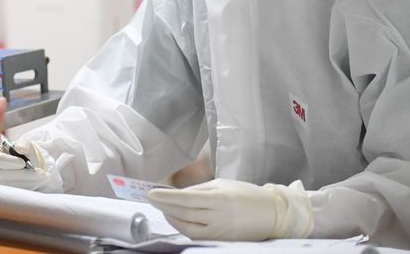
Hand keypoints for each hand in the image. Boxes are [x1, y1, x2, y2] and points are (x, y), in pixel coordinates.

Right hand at [0, 139, 61, 191]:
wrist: (23, 164)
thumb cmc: (22, 154)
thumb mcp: (24, 145)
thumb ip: (23, 145)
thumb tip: (20, 147)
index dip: (7, 161)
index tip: (22, 163)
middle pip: (0, 175)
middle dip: (22, 175)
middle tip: (40, 172)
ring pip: (7, 185)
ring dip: (28, 182)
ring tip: (44, 176)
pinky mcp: (0, 193)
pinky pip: (13, 192)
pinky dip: (28, 187)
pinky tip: (39, 181)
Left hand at [148, 178, 312, 240]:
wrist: (272, 214)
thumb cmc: (247, 194)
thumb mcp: (223, 184)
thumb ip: (200, 189)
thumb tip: (179, 193)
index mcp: (219, 198)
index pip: (186, 198)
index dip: (166, 197)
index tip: (151, 193)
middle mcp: (219, 216)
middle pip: (184, 212)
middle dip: (164, 206)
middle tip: (151, 199)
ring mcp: (220, 231)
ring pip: (188, 226)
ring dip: (172, 218)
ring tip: (162, 209)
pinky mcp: (222, 240)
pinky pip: (197, 235)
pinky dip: (184, 228)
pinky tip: (177, 220)